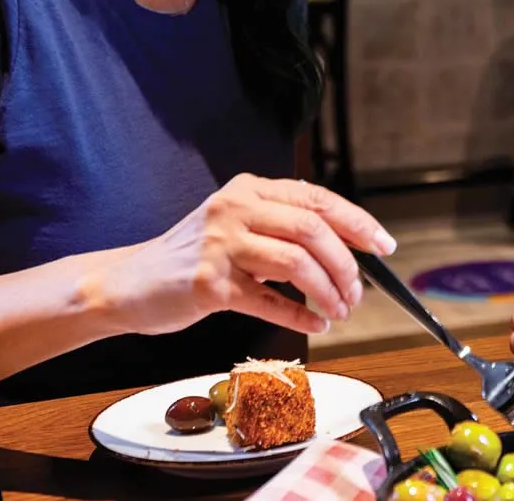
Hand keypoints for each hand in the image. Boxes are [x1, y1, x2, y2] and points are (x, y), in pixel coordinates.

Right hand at [90, 174, 395, 337]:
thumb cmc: (191, 257)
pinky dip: (300, 316)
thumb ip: (281, 227)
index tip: (385, 246)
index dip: (358, 222)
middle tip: (358, 292)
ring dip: (327, 291)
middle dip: (346, 264)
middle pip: (312, 229)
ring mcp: (220, 245)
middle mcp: (235, 208)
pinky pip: (269, 301)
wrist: (128, 282)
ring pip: (296, 263)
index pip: (317, 199)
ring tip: (339, 311)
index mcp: (249, 189)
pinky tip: (315, 324)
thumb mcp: (236, 225)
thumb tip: (345, 247)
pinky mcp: (208, 283)